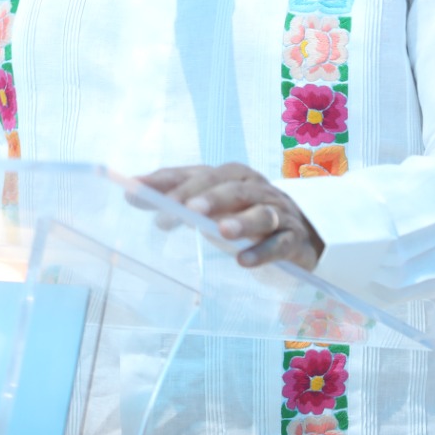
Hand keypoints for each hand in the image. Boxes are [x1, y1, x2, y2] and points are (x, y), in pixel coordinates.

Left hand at [138, 162, 323, 269]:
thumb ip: (176, 197)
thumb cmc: (246, 213)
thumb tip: (132, 194)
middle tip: (183, 210)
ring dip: (241, 221)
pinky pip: (279, 244)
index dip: (167, 182)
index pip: (196, 173)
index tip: (137, 192)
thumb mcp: (213, 202)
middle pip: (231, 188)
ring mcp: (277, 212)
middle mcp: (254, 187)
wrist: (302, 229)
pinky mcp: (293, 239)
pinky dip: (262, 251)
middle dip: (207, 197)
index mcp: (231, 175)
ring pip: (260, 212)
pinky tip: (243, 260)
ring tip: (220, 231)